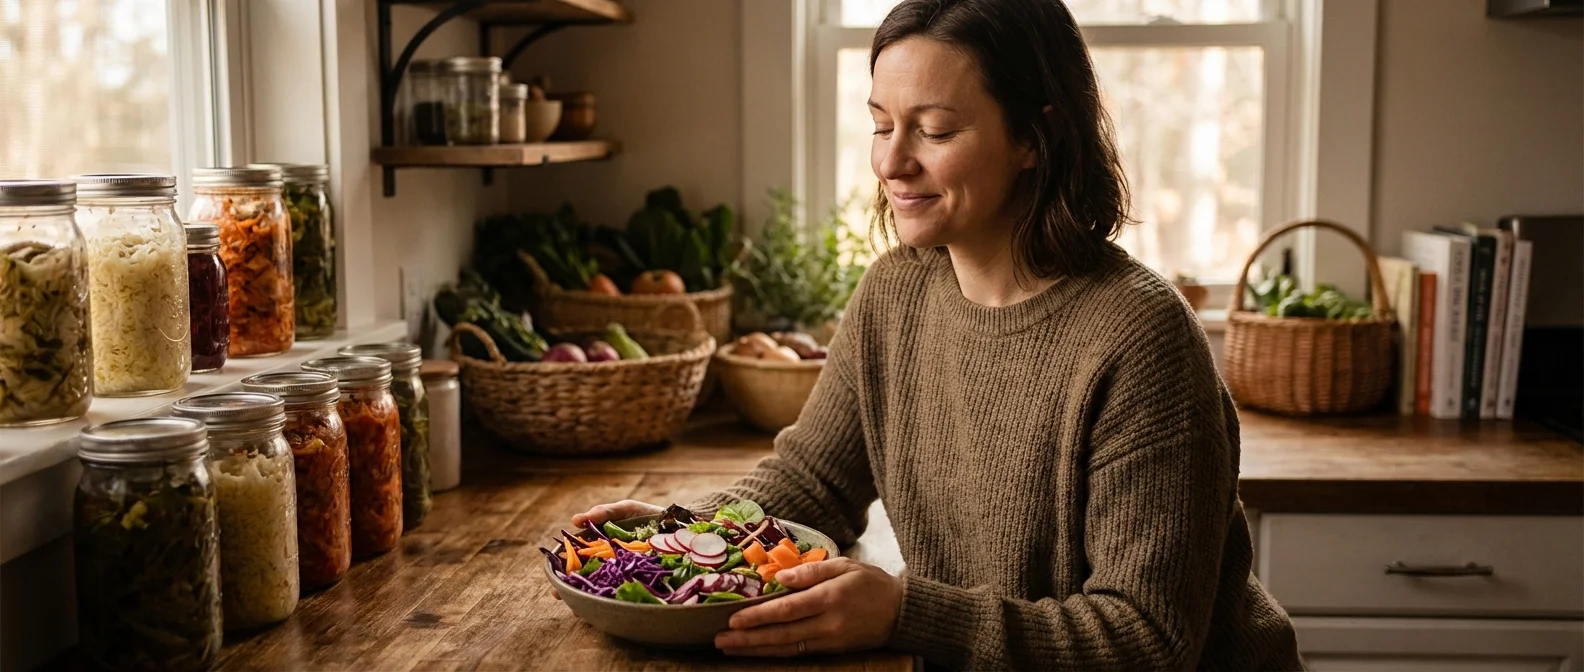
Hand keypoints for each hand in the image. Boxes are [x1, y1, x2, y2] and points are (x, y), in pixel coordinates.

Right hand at [550, 500, 663, 599]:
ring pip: (601, 589)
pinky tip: (604, 608)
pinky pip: (624, 594)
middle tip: (560, 594)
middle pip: (585, 576)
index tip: (554, 573)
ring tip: (578, 607)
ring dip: (588, 598)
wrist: (680, 525)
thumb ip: (605, 513)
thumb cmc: (650, 516)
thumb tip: (576, 519)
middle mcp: (610, 563)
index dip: (564, 566)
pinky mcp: (641, 583)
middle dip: (571, 586)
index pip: (578, 557)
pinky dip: (613, 602)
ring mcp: (624, 575)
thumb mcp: (627, 510)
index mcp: (602, 546)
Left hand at [714, 557, 902, 656]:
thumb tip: (781, 576)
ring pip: (786, 648)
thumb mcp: (845, 565)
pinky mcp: (831, 651)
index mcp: (829, 597)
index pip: (787, 609)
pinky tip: (757, 651)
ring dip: (756, 650)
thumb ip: (812, 570)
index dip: (758, 616)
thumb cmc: (871, 583)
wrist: (902, 612)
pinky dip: (775, 653)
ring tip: (730, 648)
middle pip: (781, 634)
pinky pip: (798, 653)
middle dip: (748, 639)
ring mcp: (829, 641)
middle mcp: (827, 623)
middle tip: (720, 639)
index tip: (734, 619)